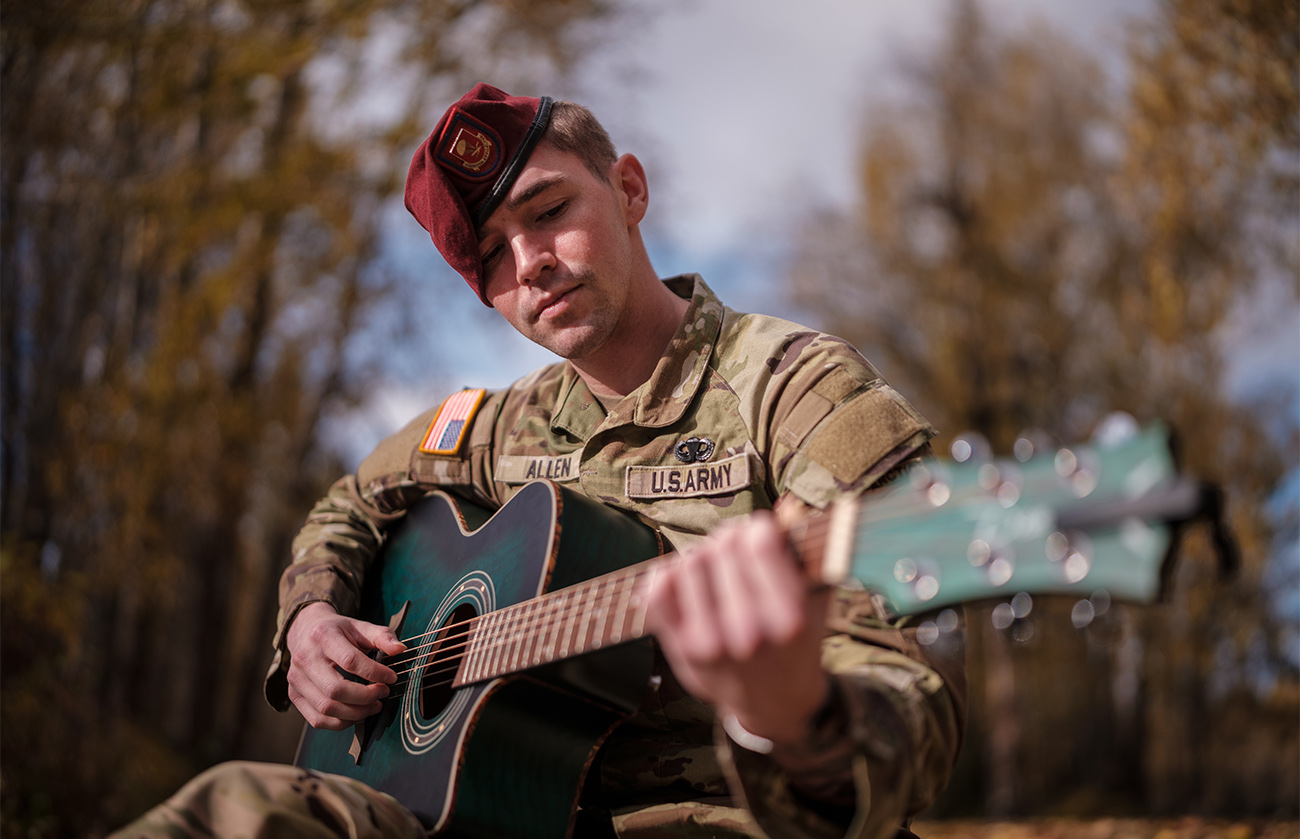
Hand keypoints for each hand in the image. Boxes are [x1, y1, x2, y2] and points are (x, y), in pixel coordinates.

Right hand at [285, 601, 406, 729]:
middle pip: (336, 689)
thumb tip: (400, 649)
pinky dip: (340, 722)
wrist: (305, 630)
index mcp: (323, 636)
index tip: (391, 678)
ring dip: (356, 713)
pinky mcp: (294, 695)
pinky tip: (356, 714)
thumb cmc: (337, 631)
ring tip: (374, 705)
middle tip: (383, 693)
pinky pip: (317, 719)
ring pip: (326, 708)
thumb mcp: (360, 626)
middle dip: (365, 697)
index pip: (350, 661)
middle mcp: (304, 658)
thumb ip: (382, 636)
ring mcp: (296, 679)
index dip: (374, 673)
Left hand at [646, 513, 831, 745]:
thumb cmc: (797, 641)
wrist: (774, 702)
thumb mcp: (814, 600)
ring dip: (702, 556)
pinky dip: (668, 573)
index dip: (757, 527)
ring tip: (714, 568)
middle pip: (722, 548)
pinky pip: (657, 589)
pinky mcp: (681, 649)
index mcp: (789, 620)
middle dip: (730, 538)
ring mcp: (710, 643)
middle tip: (735, 548)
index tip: (760, 533)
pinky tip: (685, 578)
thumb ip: (805, 552)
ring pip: (689, 561)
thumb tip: (787, 505)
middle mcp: (749, 634)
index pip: (759, 544)